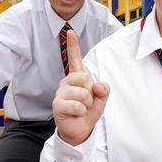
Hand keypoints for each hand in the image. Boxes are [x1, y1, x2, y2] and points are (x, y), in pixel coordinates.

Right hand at [52, 30, 109, 145]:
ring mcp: (61, 93)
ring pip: (83, 93)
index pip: (75, 59)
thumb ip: (103, 89)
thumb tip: (99, 86)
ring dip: (87, 105)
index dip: (73, 45)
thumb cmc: (88, 111)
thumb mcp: (101, 99)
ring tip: (81, 109)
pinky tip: (76, 114)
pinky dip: (81, 112)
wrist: (80, 130)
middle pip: (85, 78)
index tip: (70, 31)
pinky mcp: (57, 105)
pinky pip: (77, 106)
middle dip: (91, 93)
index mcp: (77, 78)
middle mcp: (67, 83)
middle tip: (87, 102)